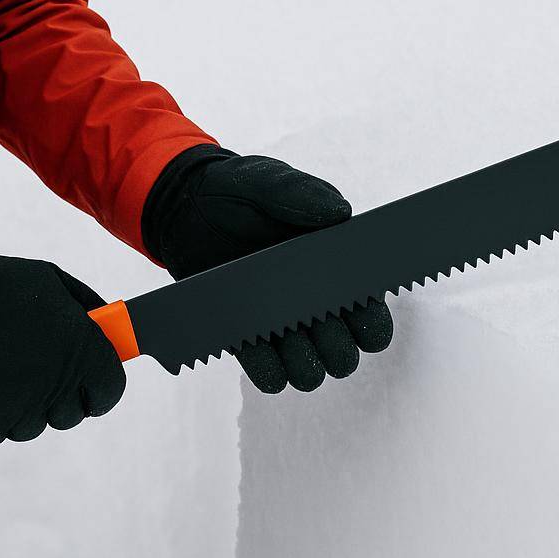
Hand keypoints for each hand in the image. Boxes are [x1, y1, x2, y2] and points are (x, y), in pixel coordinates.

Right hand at [0, 224, 123, 447]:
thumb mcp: (53, 281)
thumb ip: (86, 308)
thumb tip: (106, 327)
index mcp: (82, 353)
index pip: (110, 392)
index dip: (98, 386)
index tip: (85, 381)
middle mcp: (56, 386)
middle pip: (70, 415)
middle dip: (58, 397)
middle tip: (35, 371)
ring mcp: (20, 409)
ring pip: (31, 427)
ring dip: (20, 407)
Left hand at [142, 146, 392, 392]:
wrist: (186, 205)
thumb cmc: (239, 190)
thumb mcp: (271, 182)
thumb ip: (304, 193)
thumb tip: (341, 213)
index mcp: (336, 271)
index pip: (372, 315)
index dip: (371, 322)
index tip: (353, 307)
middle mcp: (314, 306)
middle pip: (345, 355)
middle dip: (337, 349)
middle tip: (315, 322)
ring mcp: (281, 326)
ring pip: (311, 373)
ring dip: (303, 364)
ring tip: (282, 333)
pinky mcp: (246, 339)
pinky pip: (270, 376)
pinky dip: (269, 371)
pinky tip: (257, 345)